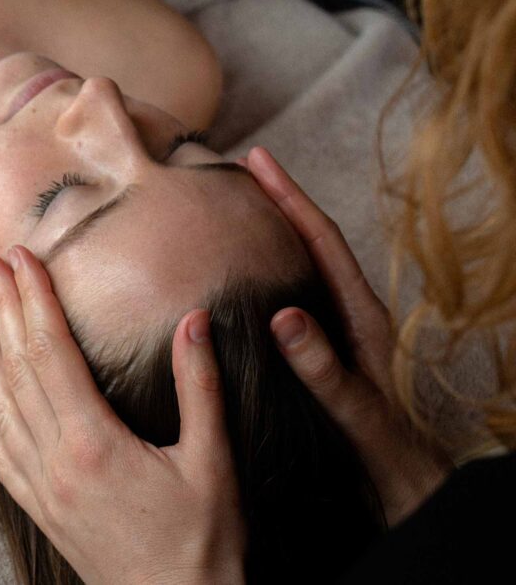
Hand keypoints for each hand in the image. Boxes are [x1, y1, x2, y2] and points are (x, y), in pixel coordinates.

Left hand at [0, 246, 245, 584]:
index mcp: (94, 443)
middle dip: (2, 309)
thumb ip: (200, 389)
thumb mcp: (213, 462)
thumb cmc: (204, 541)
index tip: (22, 258)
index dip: (36, 300)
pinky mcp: (39, 506)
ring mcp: (41, 486)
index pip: (53, 352)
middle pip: (18, 369)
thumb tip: (195, 320)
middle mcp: (55, 461)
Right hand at [245, 146, 452, 525]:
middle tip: (244, 170)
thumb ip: (322, 368)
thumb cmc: (388, 456)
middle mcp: (351, 315)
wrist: (411, 490)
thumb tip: (282, 314)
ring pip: (305, 266)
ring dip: (277, 232)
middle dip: (281, 200)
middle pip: (314, 241)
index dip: (290, 198)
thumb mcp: (356, 412)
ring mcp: (339, 332)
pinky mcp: (325, 351)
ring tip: (239, 209)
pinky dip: (271, 271)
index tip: (259, 161)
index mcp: (362, 318)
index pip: (323, 242)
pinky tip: (244, 278)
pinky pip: (294, 296)